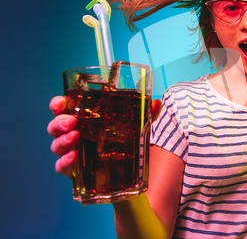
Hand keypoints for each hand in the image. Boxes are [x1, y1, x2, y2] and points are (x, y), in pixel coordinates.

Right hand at [47, 96, 162, 178]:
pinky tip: (74, 157)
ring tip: (74, 136)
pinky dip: (65, 162)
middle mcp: (74, 135)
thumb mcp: (137, 128)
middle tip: (71, 121)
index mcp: (84, 120)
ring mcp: (73, 153)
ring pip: (56, 145)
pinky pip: (62, 167)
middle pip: (56, 126)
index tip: (60, 103)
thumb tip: (156, 103)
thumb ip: (146, 115)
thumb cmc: (126, 145)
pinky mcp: (75, 172)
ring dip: (62, 140)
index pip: (64, 109)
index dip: (58, 104)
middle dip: (59, 121)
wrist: (130, 179)